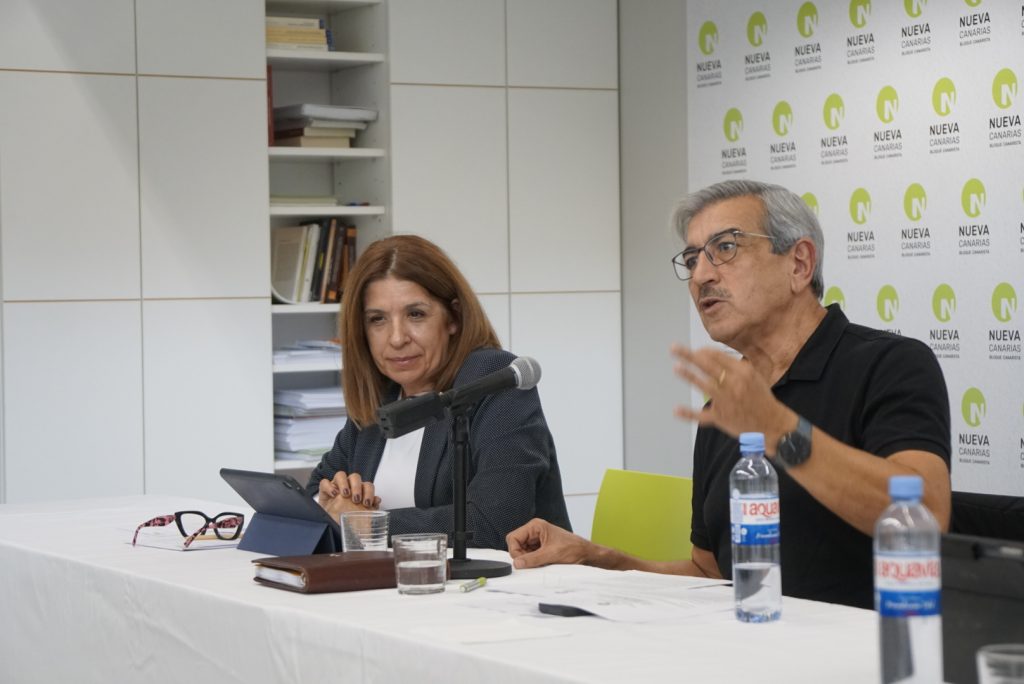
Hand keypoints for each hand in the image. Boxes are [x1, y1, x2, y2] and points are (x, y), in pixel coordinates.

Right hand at [317, 471, 380, 513]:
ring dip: (344, 483)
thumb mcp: (360, 516)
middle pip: (355, 477)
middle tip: (356, 499)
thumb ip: (370, 508)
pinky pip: (325, 482)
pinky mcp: (324, 490)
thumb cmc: (347, 519)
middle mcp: (348, 486)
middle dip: (357, 487)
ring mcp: (336, 486)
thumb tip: (377, 500)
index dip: (369, 492)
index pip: (367, 485)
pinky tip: (334, 495)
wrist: (332, 524)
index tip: (367, 503)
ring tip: (345, 494)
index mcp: (360, 491)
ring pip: (340, 475)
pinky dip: (329, 487)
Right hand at [506, 518, 593, 568]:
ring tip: (540, 562)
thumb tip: (517, 563)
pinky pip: (529, 557)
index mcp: (535, 526)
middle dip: (521, 556)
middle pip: (516, 545)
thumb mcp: (551, 554)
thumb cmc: (573, 548)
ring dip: (528, 560)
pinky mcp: (540, 549)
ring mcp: (536, 541)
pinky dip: (532, 562)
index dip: (515, 550)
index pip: (513, 538)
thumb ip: (532, 559)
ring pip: (521, 552)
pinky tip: (542, 563)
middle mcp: (534, 532)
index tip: (521, 561)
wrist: (586, 554)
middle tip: (530, 563)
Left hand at [670, 344, 792, 444]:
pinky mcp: (720, 418)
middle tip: (674, 348)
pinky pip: (702, 416)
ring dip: (689, 375)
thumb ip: (734, 366)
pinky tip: (676, 410)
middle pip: (708, 366)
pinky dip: (689, 414)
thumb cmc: (760, 397)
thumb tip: (712, 354)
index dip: (703, 352)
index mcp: (743, 372)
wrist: (771, 424)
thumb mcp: (753, 376)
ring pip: (704, 385)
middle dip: (690, 355)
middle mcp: (733, 384)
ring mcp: (726, 402)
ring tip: (676, 367)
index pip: (718, 356)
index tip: (695, 350)